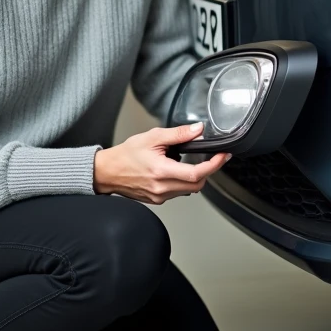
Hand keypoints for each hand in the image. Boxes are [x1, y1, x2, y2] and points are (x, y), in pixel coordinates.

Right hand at [94, 122, 230, 203]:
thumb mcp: (152, 137)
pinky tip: (176, 171)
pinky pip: (178, 193)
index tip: (223, 156)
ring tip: (189, 162)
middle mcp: (162, 188)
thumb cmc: (125, 155)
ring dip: (195, 177)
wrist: (107, 172)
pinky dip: (183, 182)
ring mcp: (160, 196)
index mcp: (161, 171)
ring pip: (189, 190)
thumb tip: (197, 130)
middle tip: (213, 158)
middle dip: (208, 171)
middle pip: (197, 185)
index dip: (214, 165)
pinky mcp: (157, 200)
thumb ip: (178, 134)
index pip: (196, 173)